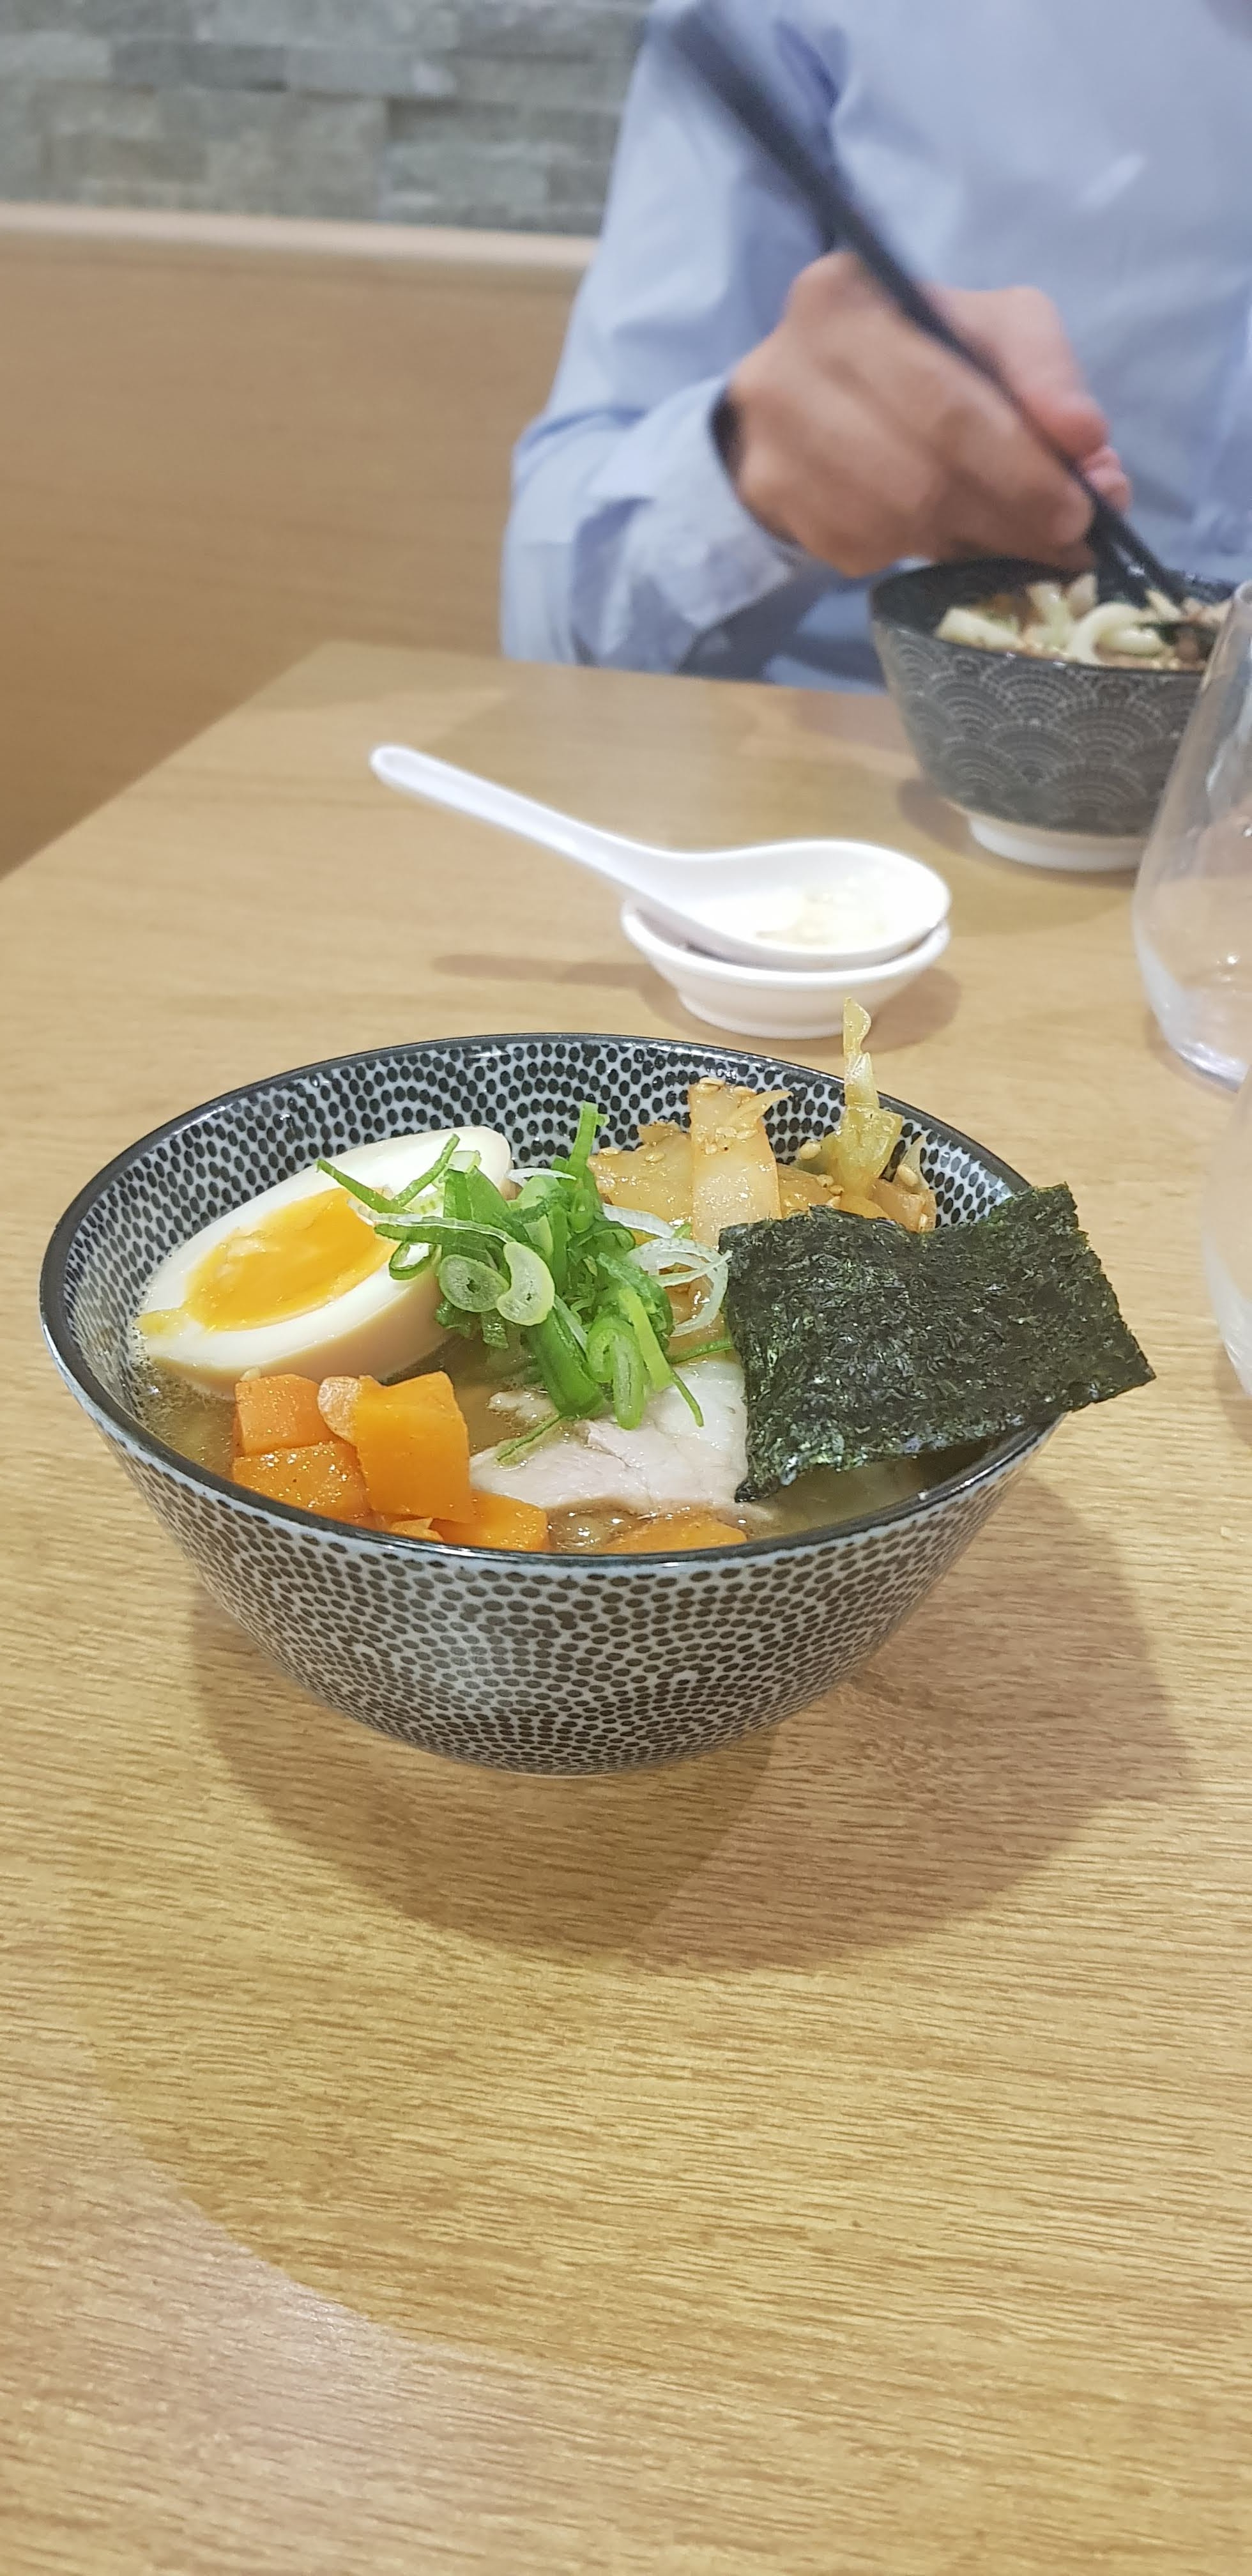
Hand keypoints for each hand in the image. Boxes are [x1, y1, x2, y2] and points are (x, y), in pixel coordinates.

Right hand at [721, 253, 1130, 576]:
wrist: (805, 393)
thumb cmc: (914, 354)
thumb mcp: (989, 330)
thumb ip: (1046, 372)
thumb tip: (1086, 443)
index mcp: (846, 298)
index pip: (946, 397)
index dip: (1021, 462)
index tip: (1081, 505)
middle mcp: (790, 367)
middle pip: (919, 471)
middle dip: (1007, 514)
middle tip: (1065, 542)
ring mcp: (773, 442)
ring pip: (893, 521)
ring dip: (969, 543)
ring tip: (1019, 544)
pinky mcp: (773, 501)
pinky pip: (862, 549)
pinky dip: (918, 552)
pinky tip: (945, 535)